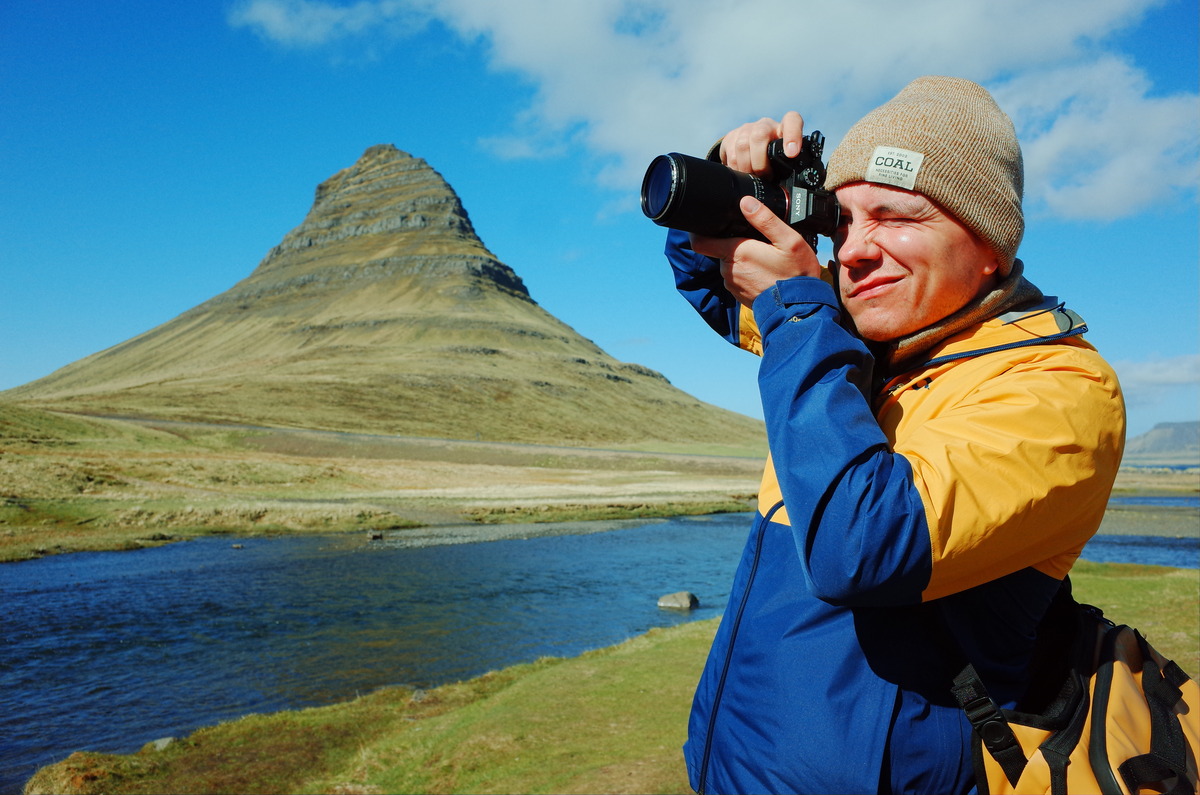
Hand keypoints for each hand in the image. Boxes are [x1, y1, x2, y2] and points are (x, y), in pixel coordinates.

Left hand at [690, 195, 820, 306]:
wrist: (800, 309)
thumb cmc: (796, 274)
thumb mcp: (789, 240)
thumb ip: (765, 220)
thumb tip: (745, 202)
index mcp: (736, 253)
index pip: (700, 242)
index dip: (698, 231)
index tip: (706, 224)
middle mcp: (729, 270)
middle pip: (721, 249)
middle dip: (734, 243)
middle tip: (758, 242)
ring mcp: (733, 284)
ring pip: (730, 264)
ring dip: (742, 259)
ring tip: (765, 259)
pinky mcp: (739, 295)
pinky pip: (738, 278)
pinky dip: (748, 273)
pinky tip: (765, 273)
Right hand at [719, 111, 805, 174]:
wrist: (751, 147)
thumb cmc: (773, 156)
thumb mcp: (785, 159)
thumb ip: (789, 165)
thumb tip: (789, 185)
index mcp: (784, 128)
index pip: (792, 120)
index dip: (792, 135)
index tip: (792, 153)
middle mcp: (765, 125)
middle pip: (759, 135)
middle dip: (761, 162)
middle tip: (766, 177)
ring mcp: (747, 129)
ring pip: (742, 145)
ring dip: (747, 167)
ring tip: (753, 177)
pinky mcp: (731, 137)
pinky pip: (730, 153)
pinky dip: (736, 167)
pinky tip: (741, 172)